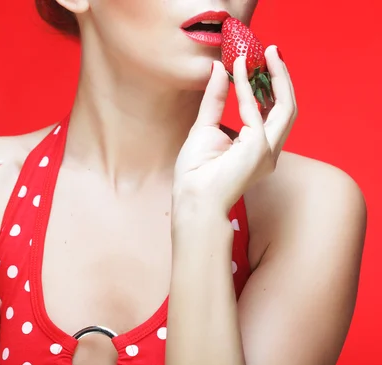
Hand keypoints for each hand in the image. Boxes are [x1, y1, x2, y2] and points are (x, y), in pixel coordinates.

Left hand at [173, 45, 296, 214]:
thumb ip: (216, 98)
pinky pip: (256, 111)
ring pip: (284, 107)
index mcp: (258, 147)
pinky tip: (238, 71)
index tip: (260, 62)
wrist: (192, 197)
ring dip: (277, 77)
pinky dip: (247, 89)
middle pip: (286, 107)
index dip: (269, 85)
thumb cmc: (196, 172)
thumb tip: (219, 68)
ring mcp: (268, 151)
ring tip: (265, 54)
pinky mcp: (259, 149)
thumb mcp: (205, 126)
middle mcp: (270, 149)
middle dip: (281, 78)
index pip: (272, 111)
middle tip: (270, 51)